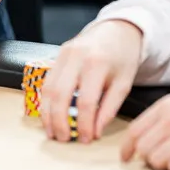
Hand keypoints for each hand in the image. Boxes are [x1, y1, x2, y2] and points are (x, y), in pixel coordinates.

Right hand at [40, 20, 142, 142]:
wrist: (117, 30)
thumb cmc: (123, 58)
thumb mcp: (124, 84)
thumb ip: (109, 108)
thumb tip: (95, 131)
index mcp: (97, 64)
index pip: (85, 101)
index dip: (84, 124)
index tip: (86, 139)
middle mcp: (76, 57)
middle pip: (60, 95)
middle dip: (59, 121)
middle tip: (63, 139)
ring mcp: (63, 54)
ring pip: (47, 88)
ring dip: (47, 113)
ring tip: (52, 132)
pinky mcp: (56, 54)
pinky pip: (46, 81)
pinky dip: (45, 101)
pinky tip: (48, 114)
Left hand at [121, 82, 169, 169]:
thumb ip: (162, 116)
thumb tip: (144, 137)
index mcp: (164, 107)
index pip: (134, 131)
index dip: (127, 148)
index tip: (125, 157)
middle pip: (144, 149)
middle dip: (147, 157)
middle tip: (158, 159)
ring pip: (157, 161)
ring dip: (163, 165)